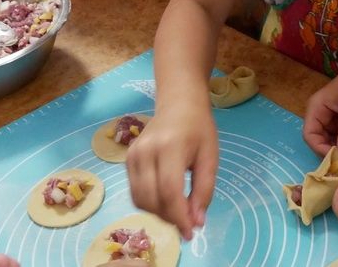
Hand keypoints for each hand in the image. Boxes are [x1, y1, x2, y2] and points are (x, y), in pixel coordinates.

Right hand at [126, 101, 217, 240]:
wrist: (178, 104)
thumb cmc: (199, 129)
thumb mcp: (210, 157)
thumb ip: (204, 190)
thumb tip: (196, 222)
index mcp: (170, 147)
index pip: (169, 191)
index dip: (179, 216)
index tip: (190, 232)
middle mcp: (146, 151)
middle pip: (151, 198)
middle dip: (169, 218)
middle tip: (187, 223)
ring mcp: (133, 155)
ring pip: (139, 199)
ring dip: (158, 213)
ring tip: (177, 212)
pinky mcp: (127, 159)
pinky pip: (135, 191)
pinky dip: (150, 203)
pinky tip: (166, 200)